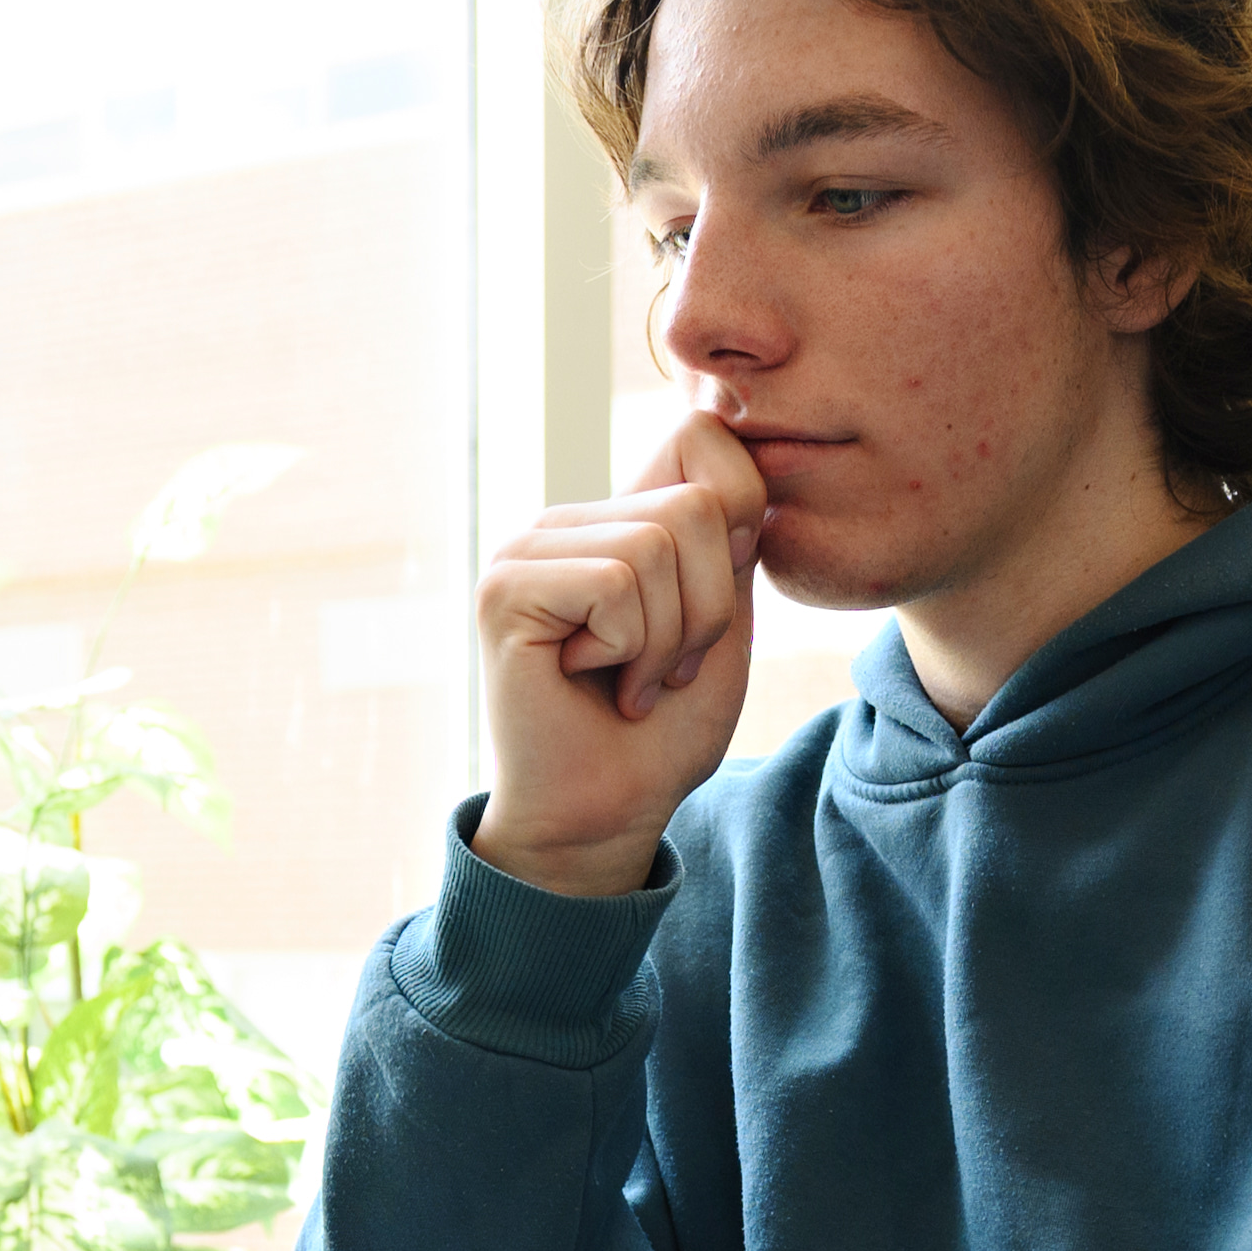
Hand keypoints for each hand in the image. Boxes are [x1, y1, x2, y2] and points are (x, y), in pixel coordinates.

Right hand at [466, 412, 766, 899]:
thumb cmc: (662, 732)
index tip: (708, 614)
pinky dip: (629, 650)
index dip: (740, 520)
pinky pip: (616, 584)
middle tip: (664, 669)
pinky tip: (590, 682)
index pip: (703, 435)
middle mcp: (567, 522)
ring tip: (630, 681)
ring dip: (668, 639)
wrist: (605, 815)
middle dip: (708, 609)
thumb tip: (744, 451)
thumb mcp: (722, 619)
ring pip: (659, 544)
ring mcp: (528, 549)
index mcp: (616, 517)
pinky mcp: (506, 589)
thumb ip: (729, 537)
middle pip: (697, 505)